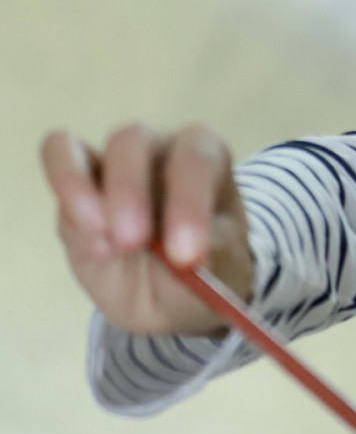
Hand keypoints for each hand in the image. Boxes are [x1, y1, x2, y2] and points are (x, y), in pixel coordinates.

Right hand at [41, 124, 253, 336]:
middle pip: (133, 142)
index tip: (185, 256)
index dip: (188, 204)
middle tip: (131, 243)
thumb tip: (171, 251)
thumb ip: (205, 255)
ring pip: (81, 148)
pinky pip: (58, 161)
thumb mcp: (219, 270)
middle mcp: (158, 148)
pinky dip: (66, 195)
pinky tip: (89, 242)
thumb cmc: (207, 269)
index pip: (196, 160)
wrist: (174, 292)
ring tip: (102, 246)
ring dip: (82, 193)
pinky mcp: (76, 183)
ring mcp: (112, 162)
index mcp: (207, 158)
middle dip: (128, 192)